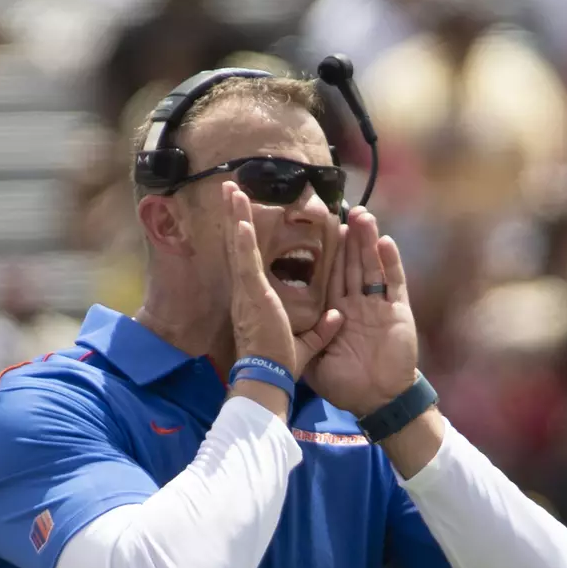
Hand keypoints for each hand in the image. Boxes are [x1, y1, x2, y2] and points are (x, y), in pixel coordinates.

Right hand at [223, 182, 341, 377]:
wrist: (268, 380)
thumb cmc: (281, 366)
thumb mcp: (307, 344)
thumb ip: (321, 329)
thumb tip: (337, 317)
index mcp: (255, 300)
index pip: (249, 260)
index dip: (244, 236)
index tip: (243, 215)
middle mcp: (245, 291)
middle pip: (238, 245)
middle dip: (233, 214)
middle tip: (229, 187)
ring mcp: (247, 292)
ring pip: (239, 246)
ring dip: (235, 215)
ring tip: (230, 188)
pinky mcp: (253, 296)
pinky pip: (247, 262)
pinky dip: (243, 240)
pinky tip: (240, 219)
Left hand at [306, 207, 419, 415]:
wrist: (378, 401)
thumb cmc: (348, 386)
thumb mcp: (316, 363)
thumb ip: (308, 341)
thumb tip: (288, 327)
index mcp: (338, 314)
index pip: (332, 276)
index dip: (330, 253)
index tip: (325, 228)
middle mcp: (358, 305)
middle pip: (353, 264)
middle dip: (350, 238)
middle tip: (346, 209)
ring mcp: (379, 307)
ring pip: (372, 266)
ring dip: (368, 241)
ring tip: (363, 215)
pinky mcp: (398, 312)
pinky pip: (394, 283)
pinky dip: (391, 262)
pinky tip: (385, 241)